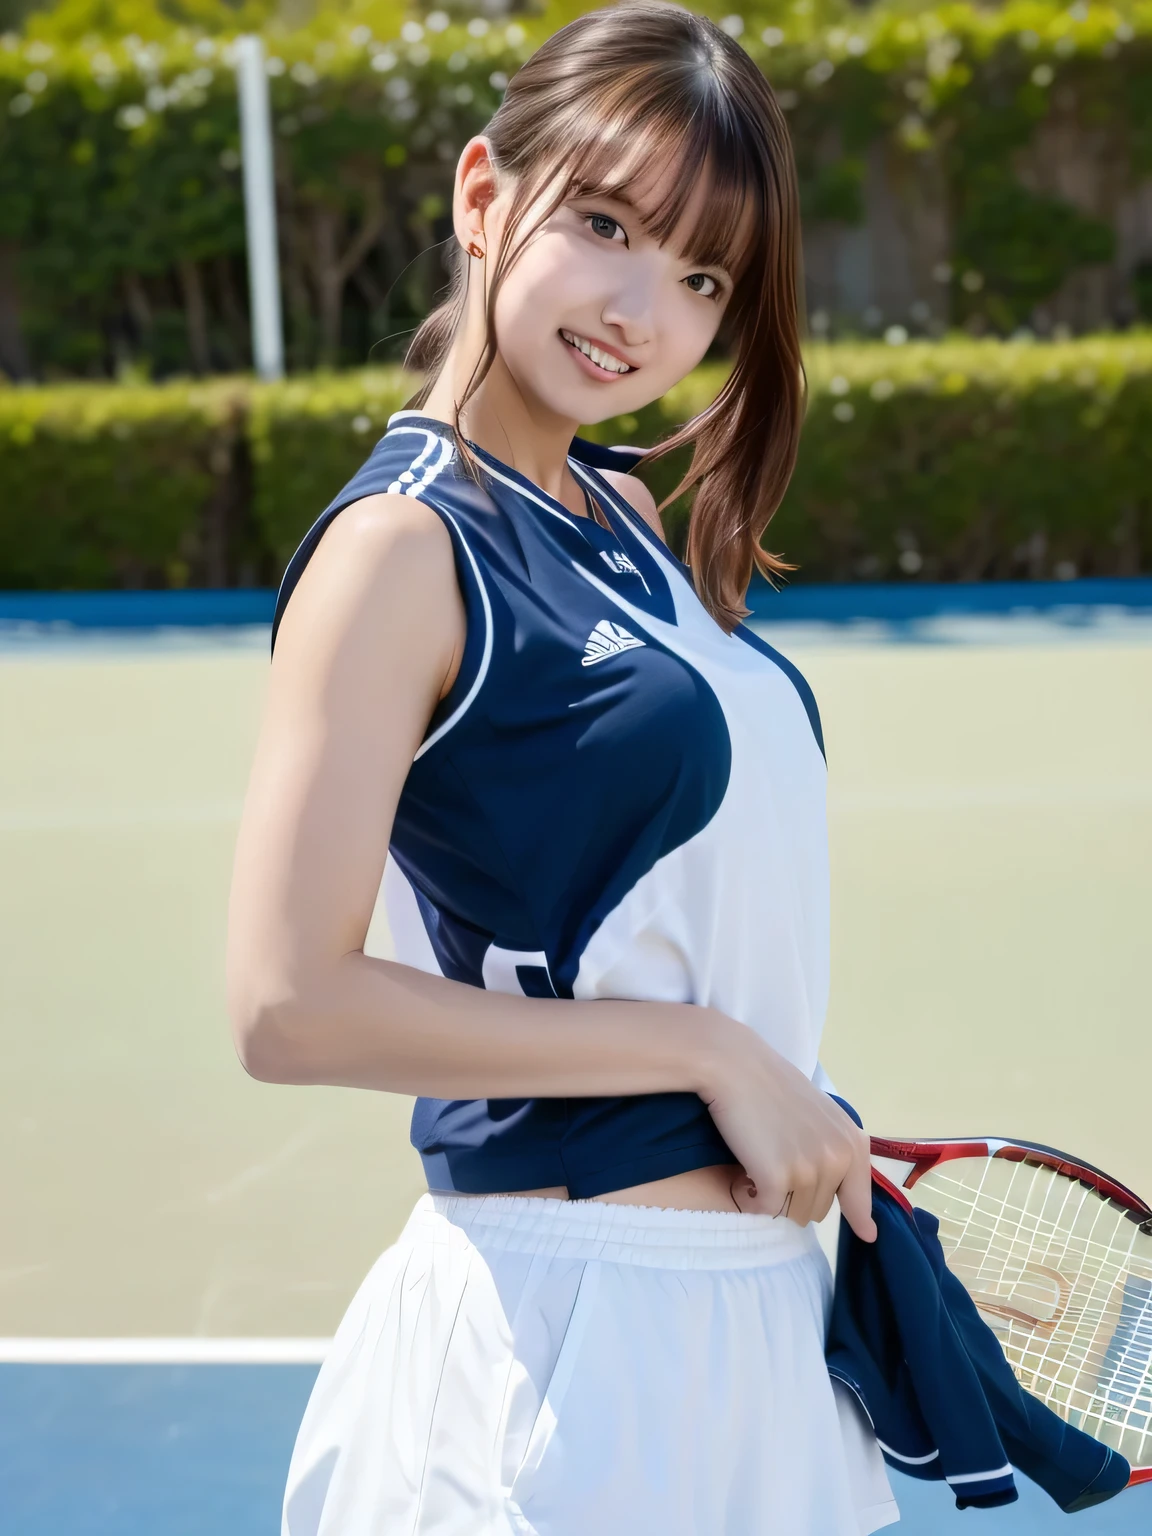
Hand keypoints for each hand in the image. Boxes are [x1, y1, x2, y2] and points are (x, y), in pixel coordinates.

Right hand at [695, 1016, 876, 1241]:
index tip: (867, 1235)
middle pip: (820, 1209)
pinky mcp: (777, 1179)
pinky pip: (767, 1210)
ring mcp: (809, 1171)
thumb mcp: (821, 1115)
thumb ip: (835, 1149)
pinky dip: (753, 1200)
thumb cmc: (772, 1085)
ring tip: (759, 1165)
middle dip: (798, 1195)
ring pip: (794, 1212)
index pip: (860, 1195)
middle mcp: (837, 1159)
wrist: (736, 1066)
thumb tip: (844, 1187)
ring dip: (775, 1198)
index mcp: (852, 1142)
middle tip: (775, 1163)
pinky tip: (745, 1176)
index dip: (861, 1218)